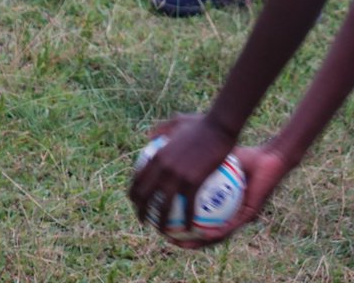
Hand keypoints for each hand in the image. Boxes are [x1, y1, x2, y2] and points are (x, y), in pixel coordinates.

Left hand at [129, 113, 234, 232]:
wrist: (219, 125)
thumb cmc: (202, 122)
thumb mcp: (176, 122)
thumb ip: (161, 130)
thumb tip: (150, 137)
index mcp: (157, 155)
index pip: (137, 179)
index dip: (133, 194)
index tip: (137, 203)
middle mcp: (162, 168)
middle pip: (144, 196)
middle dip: (141, 212)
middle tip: (146, 221)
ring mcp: (177, 175)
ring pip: (162, 206)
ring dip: (159, 223)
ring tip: (163, 232)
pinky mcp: (193, 181)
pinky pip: (188, 207)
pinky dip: (188, 220)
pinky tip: (190, 229)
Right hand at [169, 144, 292, 248]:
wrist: (269, 157)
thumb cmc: (244, 155)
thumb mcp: (214, 158)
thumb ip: (194, 159)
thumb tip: (169, 149)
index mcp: (219, 204)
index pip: (195, 217)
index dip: (177, 221)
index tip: (160, 219)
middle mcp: (228, 214)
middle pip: (203, 232)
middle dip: (185, 239)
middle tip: (168, 236)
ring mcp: (239, 217)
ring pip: (216, 236)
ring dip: (199, 242)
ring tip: (184, 243)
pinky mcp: (249, 215)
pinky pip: (231, 227)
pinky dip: (217, 232)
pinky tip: (204, 232)